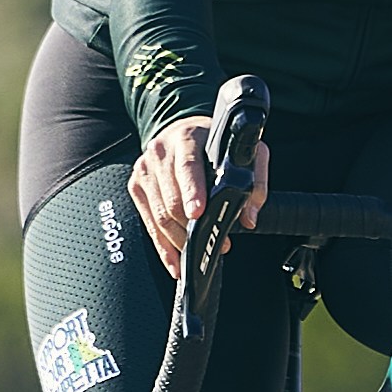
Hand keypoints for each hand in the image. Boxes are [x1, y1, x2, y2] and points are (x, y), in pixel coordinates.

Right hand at [131, 106, 268, 270]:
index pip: (187, 167)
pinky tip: (176, 262)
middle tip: (218, 242)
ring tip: (200, 252)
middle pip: (171, 200)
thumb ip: (254, 183)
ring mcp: (145, 170)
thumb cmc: (214, 143)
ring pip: (159, 216)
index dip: (192, 192)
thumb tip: (248, 218)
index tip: (198, 212)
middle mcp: (161, 153)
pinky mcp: (137, 187)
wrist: (183, 130)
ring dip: (181, 241)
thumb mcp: (245, 152)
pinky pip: (149, 224)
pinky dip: (163, 247)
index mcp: (187, 138)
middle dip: (193, 227)